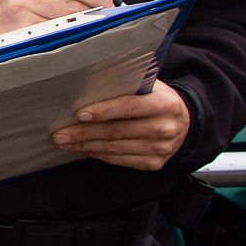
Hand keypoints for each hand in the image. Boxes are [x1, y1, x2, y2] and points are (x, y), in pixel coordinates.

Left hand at [52, 82, 189, 170]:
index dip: (104, 111)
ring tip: (65, 142)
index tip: (80, 114)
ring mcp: (160, 149)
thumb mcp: (150, 86)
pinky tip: (83, 148)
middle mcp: (165, 128)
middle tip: (60, 133)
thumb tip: (89, 82)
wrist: (185, 122)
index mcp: (165, 104)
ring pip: (115, 149)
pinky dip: (97, 154)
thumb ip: (127, 83)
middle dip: (84, 133)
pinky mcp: (153, 163)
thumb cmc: (157, 98)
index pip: (130, 107)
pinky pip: (119, 160)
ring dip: (85, 146)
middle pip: (117, 131)